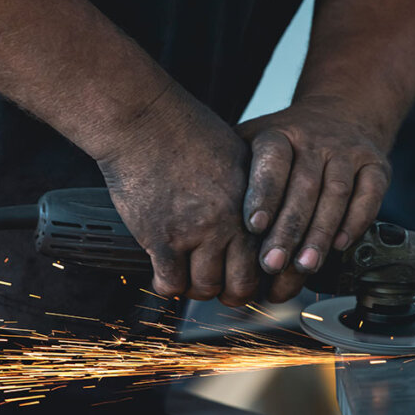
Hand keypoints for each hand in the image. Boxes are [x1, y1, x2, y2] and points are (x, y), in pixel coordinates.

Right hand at [96, 86, 260, 305]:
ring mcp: (197, 233)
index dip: (259, 278)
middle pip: (240, 285)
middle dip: (230, 293)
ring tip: (187, 275)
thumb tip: (257, 221)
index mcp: (254, 203)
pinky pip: (170, 284)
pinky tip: (163, 272)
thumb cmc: (185, 130)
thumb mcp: (237, 155)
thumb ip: (251, 191)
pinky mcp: (162, 239)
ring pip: (205, 288)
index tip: (246, 279)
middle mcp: (231, 223)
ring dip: (195, 288)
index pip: (270, 260)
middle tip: (218, 287)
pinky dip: (167, 285)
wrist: (144, 121)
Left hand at [236, 96, 391, 302]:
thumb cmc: (282, 145)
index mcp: (279, 134)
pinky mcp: (376, 165)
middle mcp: (316, 139)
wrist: (340, 115)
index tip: (252, 226)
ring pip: (336, 195)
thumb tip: (190, 219)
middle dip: (288, 230)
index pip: (272, 162)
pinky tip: (338, 246)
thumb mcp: (250, 143)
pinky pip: (369, 196)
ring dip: (319, 234)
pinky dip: (355, 222)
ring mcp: (348, 151)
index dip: (263, 194)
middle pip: (304, 187)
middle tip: (271, 266)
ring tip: (303, 267)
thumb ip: (228, 172)